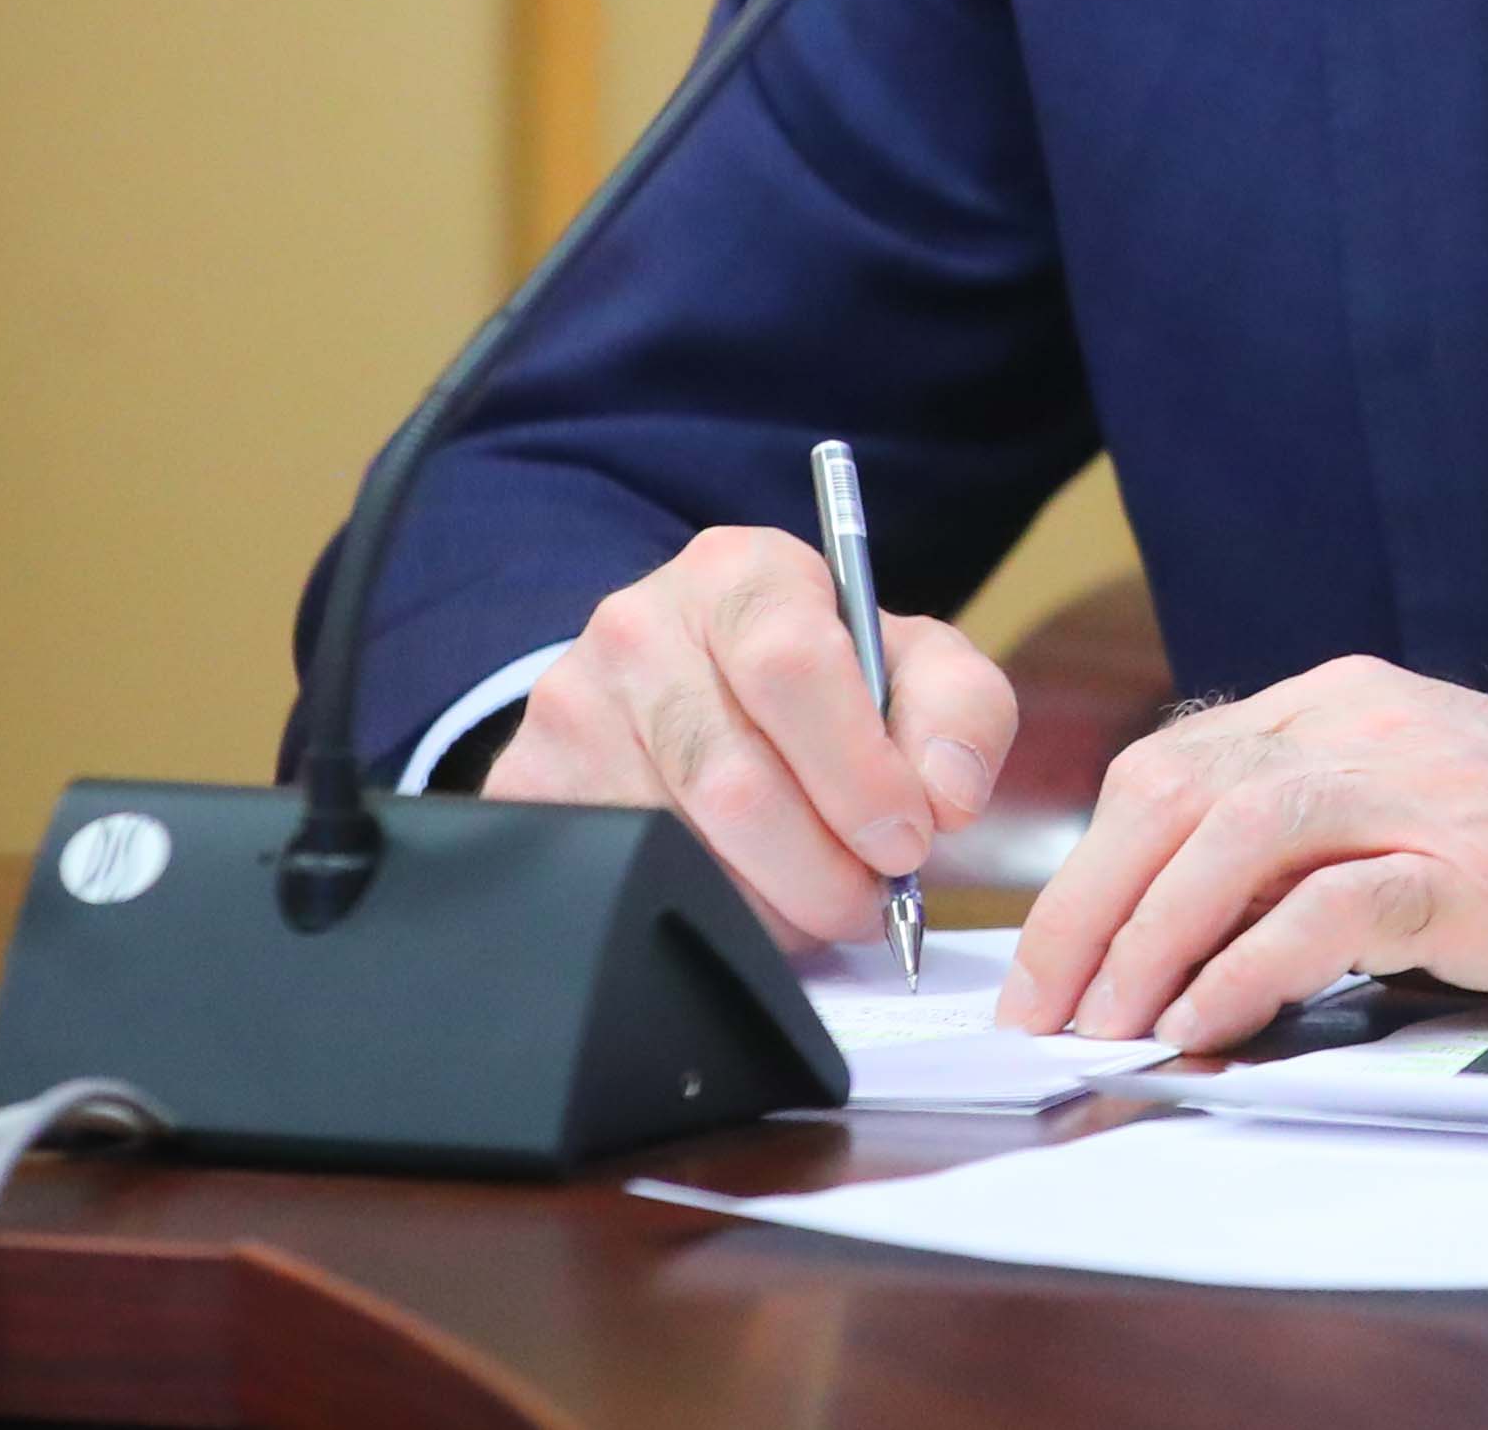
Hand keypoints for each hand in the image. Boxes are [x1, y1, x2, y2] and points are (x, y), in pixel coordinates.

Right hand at [482, 523, 1017, 948]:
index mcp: (741, 573)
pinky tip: (734, 893)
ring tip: (807, 894)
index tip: (909, 838)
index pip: (794, 665)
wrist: (685, 687)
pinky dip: (696, 914)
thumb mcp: (909, 666)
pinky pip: (619, 881)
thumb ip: (962, 712)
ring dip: (766, 904)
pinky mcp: (525, 784)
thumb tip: (948, 793)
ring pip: (677, 847)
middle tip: (870, 900)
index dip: (860, 771)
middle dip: (823, 869)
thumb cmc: (819, 683)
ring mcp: (569, 707)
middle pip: (734, 780)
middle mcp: (639, 624)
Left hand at [997, 657, 1487, 1050]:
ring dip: (1148, 940)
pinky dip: (1248, 966)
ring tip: (1109, 1024)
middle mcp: (1368, 722)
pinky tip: (1206, 1021)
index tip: (1047, 963)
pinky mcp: (1477, 865)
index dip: (1088, 866)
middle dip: (1086, 910)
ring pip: (1233, 837)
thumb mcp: (1411, 809)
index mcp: (1341, 702)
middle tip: (1044, 1011)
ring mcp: (1424, 788)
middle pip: (1175, 795)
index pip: (1170, 766)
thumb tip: (1170, 936)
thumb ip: (1306, 840)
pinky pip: (1330, 906)